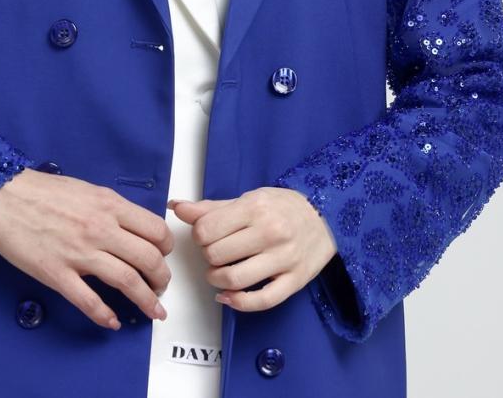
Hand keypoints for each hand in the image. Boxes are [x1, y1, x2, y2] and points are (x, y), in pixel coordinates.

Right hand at [0, 168, 173, 330]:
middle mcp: (101, 229)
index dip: (165, 247)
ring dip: (145, 300)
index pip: (155, 230)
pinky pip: (88, 301)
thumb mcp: (89, 190)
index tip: (163, 256)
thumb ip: (112, 209)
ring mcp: (80, 253)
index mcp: (110, 205)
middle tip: (161, 287)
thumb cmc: (44, 191)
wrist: (5, 197)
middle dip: (161, 278)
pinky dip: (104, 315)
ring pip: (126, 281)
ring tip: (154, 310)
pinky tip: (112, 322)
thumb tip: (132, 227)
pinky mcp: (57, 274)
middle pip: (148, 258)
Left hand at [169, 186, 338, 312]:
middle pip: (216, 255)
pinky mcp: (294, 281)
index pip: (206, 229)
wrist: (326, 216)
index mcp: (255, 207)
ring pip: (234, 280)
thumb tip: (175, 207)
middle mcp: (270, 232)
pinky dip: (238, 302)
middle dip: (208, 256)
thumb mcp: (248, 199)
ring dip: (216, 280)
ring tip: (218, 273)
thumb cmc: (282, 206)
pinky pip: (261, 301)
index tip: (206, 235)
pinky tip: (228, 296)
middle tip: (215, 252)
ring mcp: (284, 258)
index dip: (199, 235)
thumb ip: (211, 208)